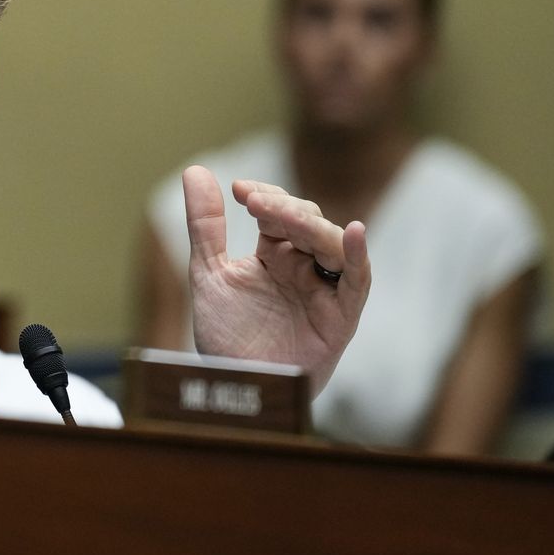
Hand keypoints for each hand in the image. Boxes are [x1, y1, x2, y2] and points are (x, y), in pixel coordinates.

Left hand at [181, 165, 369, 394]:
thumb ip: (204, 225)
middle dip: (284, 209)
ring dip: (309, 225)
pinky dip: (358, 257)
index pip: (280, 213)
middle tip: (254, 202)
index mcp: (276, 255)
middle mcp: (305, 268)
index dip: (266, 197)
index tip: (238, 189)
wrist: (236, 385)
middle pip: (309, 223)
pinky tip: (355, 233)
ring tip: (282, 215)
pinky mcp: (341, 316)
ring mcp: (325, 290)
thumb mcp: (209, 272)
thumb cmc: (227, 335)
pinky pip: (357, 282)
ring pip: (332, 245)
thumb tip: (195, 169)